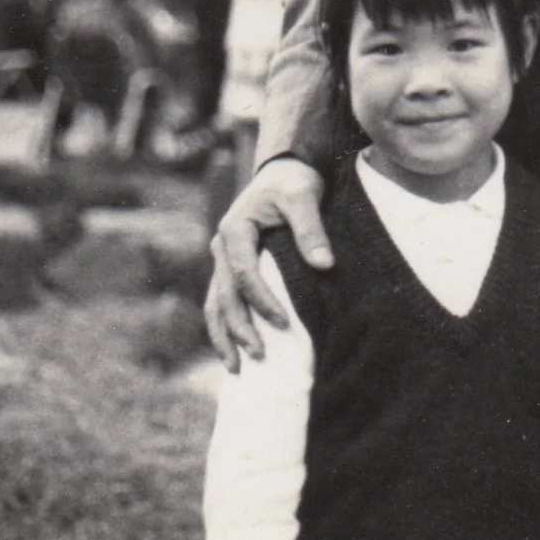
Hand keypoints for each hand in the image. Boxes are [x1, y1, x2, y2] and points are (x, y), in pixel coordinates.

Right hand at [203, 155, 328, 370]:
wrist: (282, 170)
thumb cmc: (293, 181)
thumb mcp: (303, 196)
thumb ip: (311, 229)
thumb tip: (324, 265)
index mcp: (234, 229)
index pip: (243, 273)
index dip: (261, 300)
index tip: (284, 322)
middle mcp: (221, 246)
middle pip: (224, 296)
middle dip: (239, 329)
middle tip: (260, 356)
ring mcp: (222, 259)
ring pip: (215, 304)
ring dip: (224, 337)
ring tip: (236, 370)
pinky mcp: (230, 267)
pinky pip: (222, 302)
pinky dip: (225, 327)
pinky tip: (235, 352)